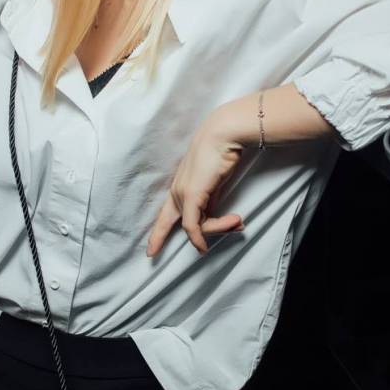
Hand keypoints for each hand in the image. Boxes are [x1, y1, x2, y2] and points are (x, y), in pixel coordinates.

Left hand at [146, 116, 245, 256]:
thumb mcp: (215, 183)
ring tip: (238, 221)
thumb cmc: (221, 154)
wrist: (223, 136)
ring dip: (219, 229)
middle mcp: (178, 192)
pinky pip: (193, 226)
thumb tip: (216, 218)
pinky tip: (205, 246)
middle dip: (165, 239)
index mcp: (180, 188)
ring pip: (194, 227)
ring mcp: (183, 194)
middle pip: (173, 223)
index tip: (150, 251)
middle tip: (176, 254)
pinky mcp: (191, 196)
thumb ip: (211, 200)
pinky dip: (200, 238)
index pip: (165, 215)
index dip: (158, 234)